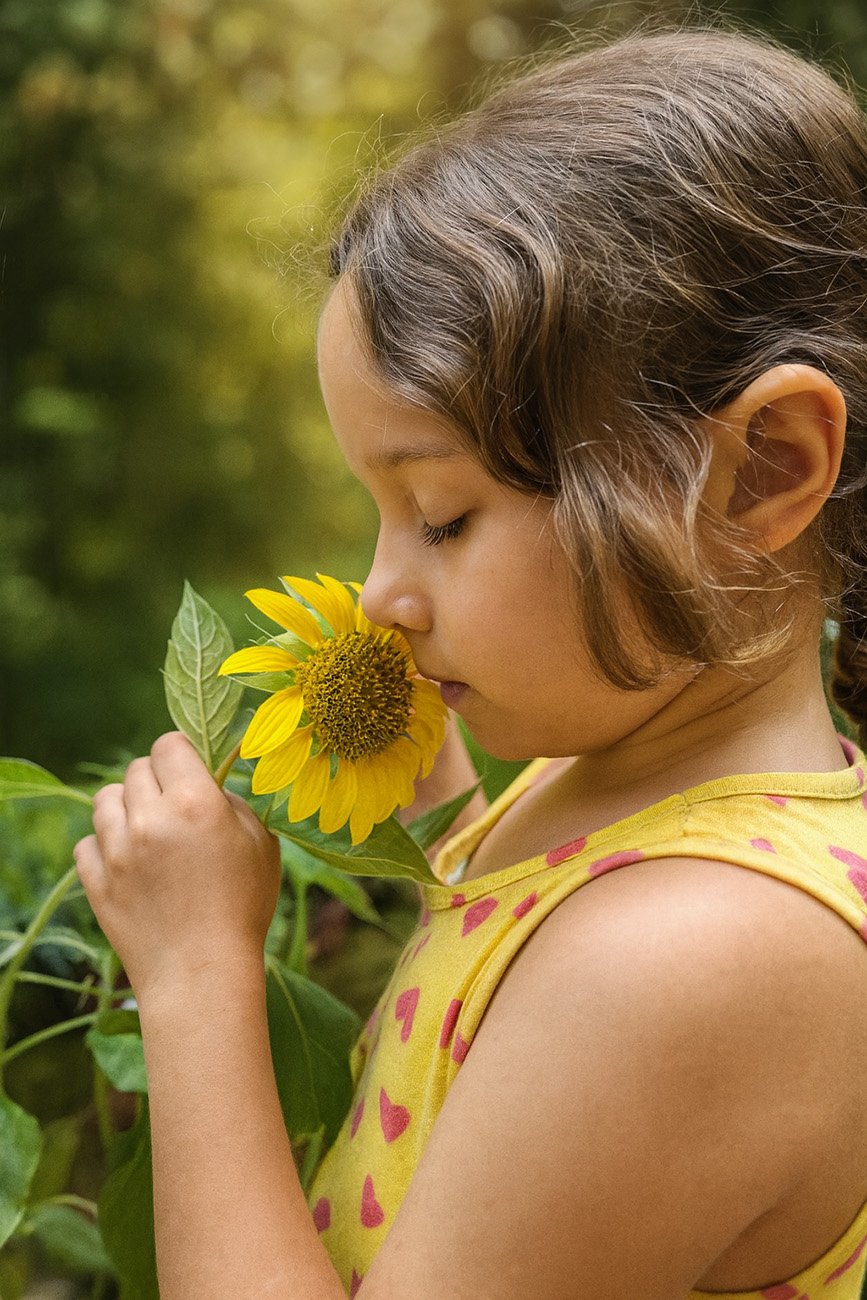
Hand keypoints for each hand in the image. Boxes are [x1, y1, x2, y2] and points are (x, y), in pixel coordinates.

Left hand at [74, 732, 280, 1007]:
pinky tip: (127, 860)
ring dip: (126, 807)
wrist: (203, 974)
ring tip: (146, 830)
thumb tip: (213, 784)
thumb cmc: (243, 909)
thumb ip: (235, 803)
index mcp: (194, 802)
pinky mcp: (96, 881)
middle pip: (137, 769)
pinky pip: (86, 843)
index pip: (169, 744)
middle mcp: (150, 819)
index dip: (181, 753)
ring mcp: (117, 851)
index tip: (188, 771)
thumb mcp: (261, 845)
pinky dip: (103, 846)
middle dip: (156, 781)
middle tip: (173, 808)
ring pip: (106, 799)